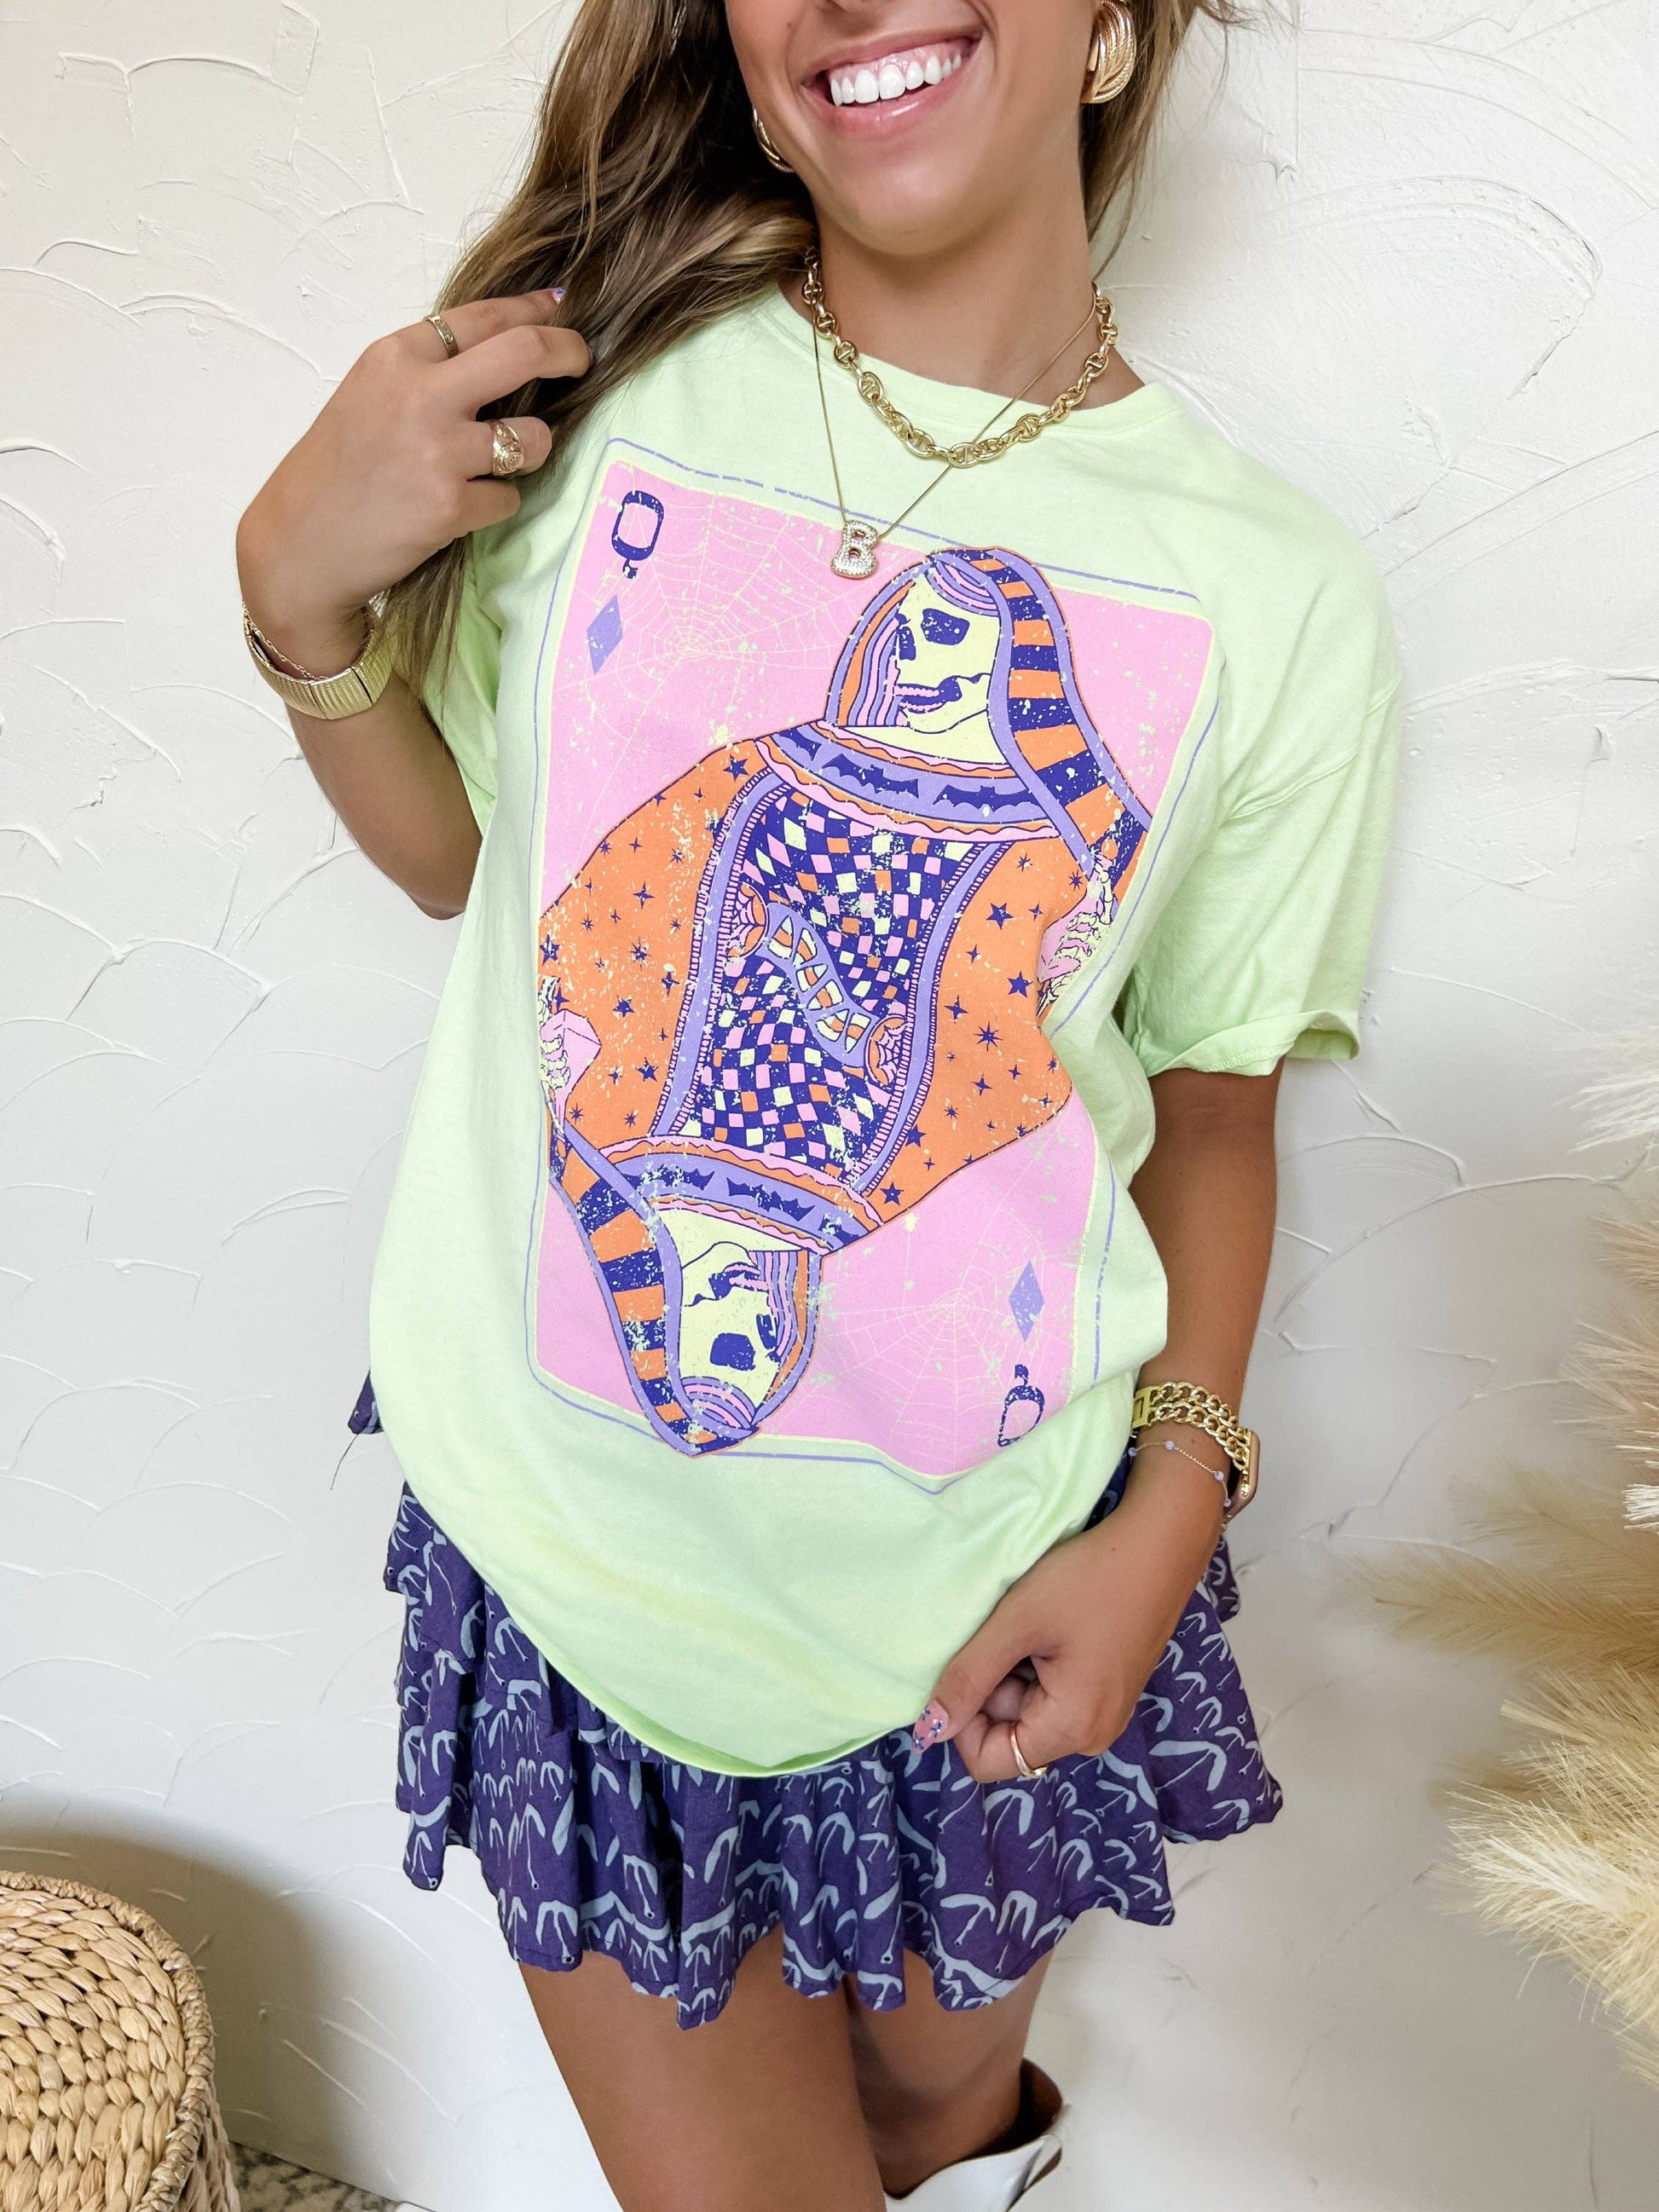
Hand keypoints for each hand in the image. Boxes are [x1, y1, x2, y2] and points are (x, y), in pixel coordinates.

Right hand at [236, 291, 590, 671]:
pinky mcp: (452, 504)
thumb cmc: (339, 470)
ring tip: (496, 465)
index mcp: (396, 357)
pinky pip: (509, 498)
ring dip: (530, 450)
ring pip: (532, 437)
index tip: (561, 310)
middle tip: (580, 362)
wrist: (301, 542)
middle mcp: (420, 393)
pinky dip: (495, 505)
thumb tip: (503, 344)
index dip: (534, 310)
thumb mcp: (370, 394)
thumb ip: (428, 370)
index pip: (484, 317)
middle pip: (525, 352)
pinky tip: (459, 509)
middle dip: (567, 352)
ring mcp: (439, 450)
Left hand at [914, 1426, 1227, 1781]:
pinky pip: (1053, 1695)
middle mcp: (1092, 1736)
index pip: (987, 1761)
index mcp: (1071, 1730)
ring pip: (1028, 1711)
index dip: (964, 1718)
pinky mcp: (1109, 1691)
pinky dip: (1037, 1665)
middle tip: (1010, 1634)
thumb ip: (968, 1677)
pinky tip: (1052, 1626)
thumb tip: (929, 1730)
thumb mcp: (1017, 1623)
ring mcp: (1104, 1715)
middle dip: (993, 1688)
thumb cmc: (1088, 1580)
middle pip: (1009, 1735)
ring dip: (1014, 1671)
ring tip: (1033, 1623)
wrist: (1159, 1544)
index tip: (972, 1663)